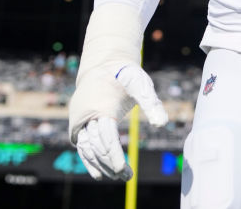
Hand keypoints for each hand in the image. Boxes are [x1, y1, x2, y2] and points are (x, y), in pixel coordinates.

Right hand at [70, 62, 167, 180]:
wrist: (103, 64)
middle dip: (110, 163)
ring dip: (100, 165)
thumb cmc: (125, 74)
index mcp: (101, 106)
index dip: (114, 154)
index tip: (122, 169)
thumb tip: (162, 124)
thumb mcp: (140, 84)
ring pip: (87, 148)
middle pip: (97, 146)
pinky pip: (81, 145)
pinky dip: (88, 160)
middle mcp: (86, 114)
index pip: (106, 136)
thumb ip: (151, 103)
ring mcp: (79, 119)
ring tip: (116, 176)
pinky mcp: (77, 122)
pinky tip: (98, 174)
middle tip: (126, 177)